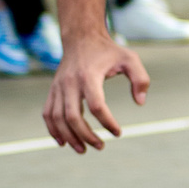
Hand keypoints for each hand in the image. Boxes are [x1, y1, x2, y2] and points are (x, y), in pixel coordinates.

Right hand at [42, 37, 149, 151]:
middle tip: (100, 146)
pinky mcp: (53, 90)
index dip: (107, 122)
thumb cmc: (108, 51)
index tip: (118, 133)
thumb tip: (140, 102)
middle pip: (72, 116)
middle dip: (85, 135)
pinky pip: (48, 113)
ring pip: (57, 117)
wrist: (81, 37)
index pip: (96, 105)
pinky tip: (63, 142)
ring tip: (83, 150)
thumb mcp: (130, 59)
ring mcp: (58, 87)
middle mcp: (70, 82)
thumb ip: (140, 79)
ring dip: (69, 137)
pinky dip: (53, 129)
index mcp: (89, 75)